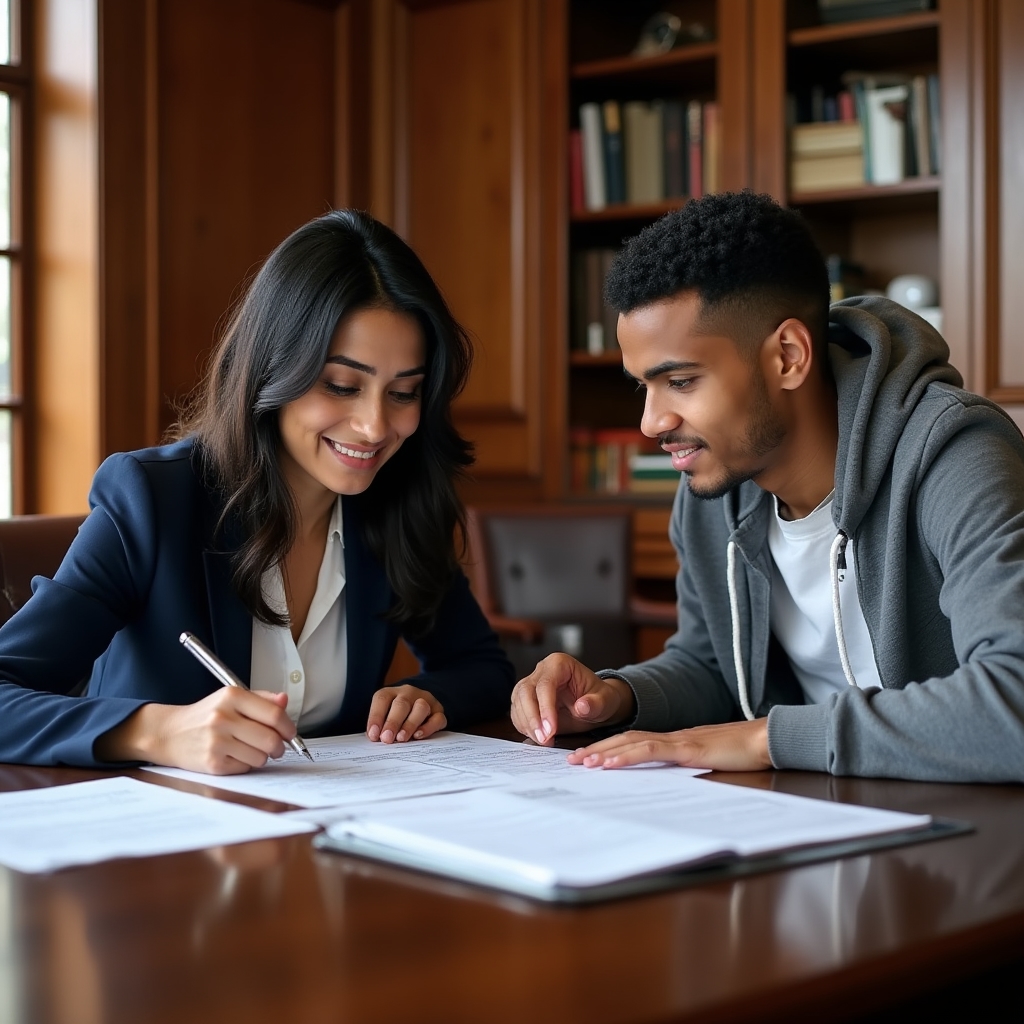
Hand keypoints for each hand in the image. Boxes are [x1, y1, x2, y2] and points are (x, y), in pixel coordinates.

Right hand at [94, 688, 297, 774]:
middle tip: (277, 747)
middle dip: (280, 747)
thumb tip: (284, 701)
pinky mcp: (212, 763)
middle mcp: (223, 717)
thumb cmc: (205, 716)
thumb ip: (261, 699)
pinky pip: (245, 768)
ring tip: (250, 749)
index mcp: (232, 696)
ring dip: (262, 757)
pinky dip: (246, 764)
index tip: (290, 733)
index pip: (274, 714)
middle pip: (270, 739)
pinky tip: (235, 756)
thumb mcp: (231, 699)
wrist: (169, 733)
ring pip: (260, 757)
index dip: (288, 726)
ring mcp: (217, 741)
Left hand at [366, 685, 445, 742]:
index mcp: (391, 693)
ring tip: (401, 739)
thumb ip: (380, 727)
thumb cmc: (397, 718)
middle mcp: (409, 693)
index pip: (382, 699)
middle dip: (393, 722)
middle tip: (387, 739)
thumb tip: (375, 739)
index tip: (373, 735)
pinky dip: (428, 728)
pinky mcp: (439, 711)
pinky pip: (437, 718)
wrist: (420, 711)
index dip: (376, 717)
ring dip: (410, 724)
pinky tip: (418, 736)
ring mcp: (426, 700)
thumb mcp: (385, 717)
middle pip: (401, 704)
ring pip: (421, 707)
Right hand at [510, 653, 635, 745]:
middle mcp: (542, 671)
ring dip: (527, 725)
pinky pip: (517, 712)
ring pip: (518, 702)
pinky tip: (538, 737)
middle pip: (525, 692)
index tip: (550, 730)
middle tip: (544, 739)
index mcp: (559, 664)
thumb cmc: (600, 698)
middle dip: (532, 718)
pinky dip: (524, 727)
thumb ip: (596, 704)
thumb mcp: (606, 701)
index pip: (545, 684)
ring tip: (544, 741)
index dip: (545, 708)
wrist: (595, 704)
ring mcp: (531, 684)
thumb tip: (581, 706)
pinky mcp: (525, 699)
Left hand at [566, 719, 770, 771]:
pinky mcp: (688, 748)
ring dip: (605, 752)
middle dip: (598, 749)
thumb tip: (672, 782)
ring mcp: (679, 740)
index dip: (611, 748)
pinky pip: (651, 750)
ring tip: (582, 762)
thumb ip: (690, 768)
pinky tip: (610, 764)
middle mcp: (673, 737)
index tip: (589, 757)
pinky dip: (627, 756)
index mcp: (676, 741)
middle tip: (572, 759)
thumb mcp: (711, 764)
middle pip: (626, 739)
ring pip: (632, 742)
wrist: (767, 740)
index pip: (635, 742)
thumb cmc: (744, 753)